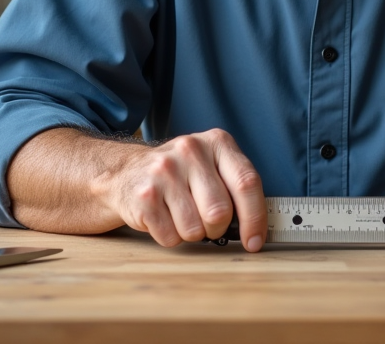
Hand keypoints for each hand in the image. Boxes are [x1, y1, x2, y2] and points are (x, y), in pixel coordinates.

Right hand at [103, 128, 266, 251]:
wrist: (127, 173)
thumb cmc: (181, 176)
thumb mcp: (211, 167)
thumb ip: (236, 188)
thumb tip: (257, 229)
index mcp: (217, 142)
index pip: (247, 183)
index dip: (255, 218)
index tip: (254, 241)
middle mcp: (190, 150)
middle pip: (220, 212)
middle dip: (217, 228)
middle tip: (207, 222)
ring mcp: (164, 171)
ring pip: (195, 229)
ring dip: (191, 233)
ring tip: (180, 215)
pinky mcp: (144, 195)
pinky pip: (170, 237)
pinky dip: (170, 237)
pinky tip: (163, 217)